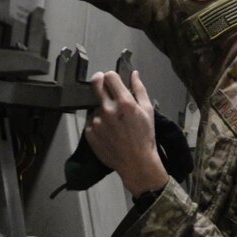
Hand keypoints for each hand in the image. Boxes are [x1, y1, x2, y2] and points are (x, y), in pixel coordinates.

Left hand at [84, 71, 165, 196]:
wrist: (136, 162)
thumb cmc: (145, 137)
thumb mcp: (147, 111)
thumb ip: (139, 90)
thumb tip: (133, 74)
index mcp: (123, 102)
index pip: (109, 76)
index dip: (111, 76)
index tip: (112, 80)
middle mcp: (107, 109)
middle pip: (96, 84)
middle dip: (99, 81)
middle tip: (103, 84)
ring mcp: (96, 121)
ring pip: (95, 105)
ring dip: (102, 108)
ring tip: (113, 121)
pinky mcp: (89, 132)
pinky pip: (91, 120)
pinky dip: (97, 122)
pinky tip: (108, 131)